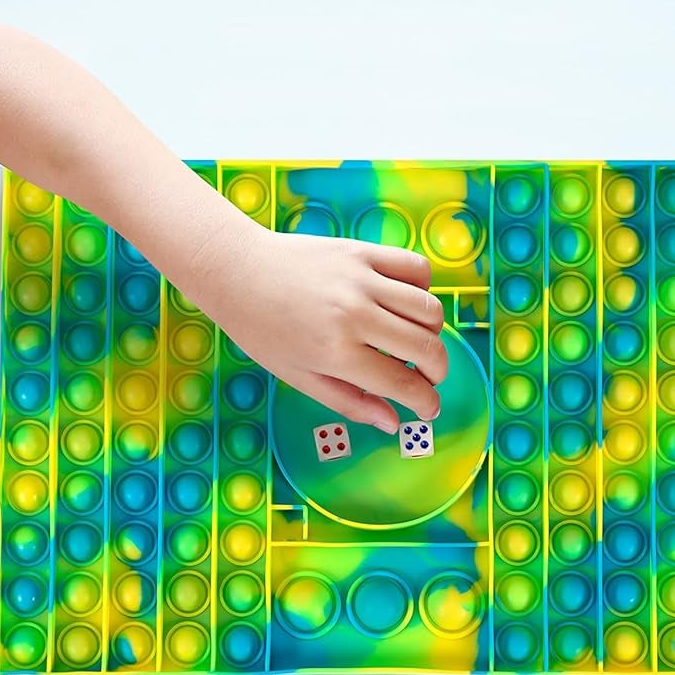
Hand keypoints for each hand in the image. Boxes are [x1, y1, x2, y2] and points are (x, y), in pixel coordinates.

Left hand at [188, 219, 447, 431]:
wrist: (237, 271)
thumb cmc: (261, 329)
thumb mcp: (299, 377)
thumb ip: (349, 402)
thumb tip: (392, 423)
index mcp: (337, 352)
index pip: (403, 383)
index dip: (425, 402)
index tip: (428, 408)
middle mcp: (356, 314)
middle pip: (427, 346)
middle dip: (437, 371)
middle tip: (427, 378)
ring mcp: (363, 279)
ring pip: (429, 308)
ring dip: (432, 332)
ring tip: (414, 341)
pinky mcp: (363, 251)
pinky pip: (416, 268)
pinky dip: (423, 288)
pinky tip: (405, 303)